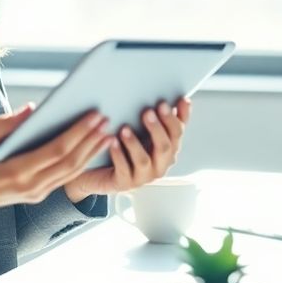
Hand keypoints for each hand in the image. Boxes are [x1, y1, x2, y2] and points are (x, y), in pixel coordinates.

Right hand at [0, 103, 113, 231]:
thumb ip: (7, 122)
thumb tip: (33, 108)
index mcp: (17, 172)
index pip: (56, 150)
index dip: (78, 133)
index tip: (94, 115)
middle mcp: (31, 187)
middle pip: (70, 162)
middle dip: (91, 140)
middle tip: (107, 120)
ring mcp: (37, 194)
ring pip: (72, 172)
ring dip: (92, 152)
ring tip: (108, 133)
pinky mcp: (39, 195)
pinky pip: (66, 178)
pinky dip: (82, 162)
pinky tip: (93, 148)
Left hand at [64, 98, 190, 200]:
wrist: (101, 173)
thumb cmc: (128, 150)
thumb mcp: (146, 132)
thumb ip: (163, 118)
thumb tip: (180, 99)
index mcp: (168, 150)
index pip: (177, 134)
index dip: (174, 119)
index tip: (167, 103)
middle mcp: (159, 165)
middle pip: (165, 147)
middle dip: (157, 129)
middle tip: (148, 112)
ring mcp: (143, 176)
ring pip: (144, 160)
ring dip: (135, 143)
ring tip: (125, 129)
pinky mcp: (125, 183)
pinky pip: (123, 169)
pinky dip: (118, 155)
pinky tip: (112, 143)